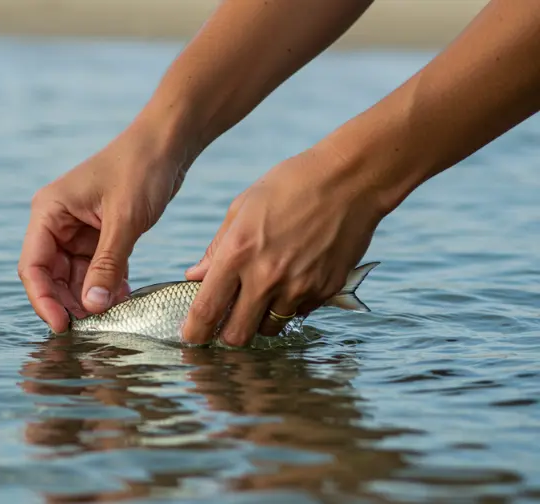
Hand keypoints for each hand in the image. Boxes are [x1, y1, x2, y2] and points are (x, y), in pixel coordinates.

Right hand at [18, 119, 189, 332]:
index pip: (33, 266)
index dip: (44, 300)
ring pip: (75, 275)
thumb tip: (92, 307)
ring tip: (113, 312)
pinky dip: (108, 284)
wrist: (167, 143)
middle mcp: (57, 221)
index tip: (63, 327)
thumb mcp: (124, 221)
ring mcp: (78, 228)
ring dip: (91, 296)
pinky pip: (96, 268)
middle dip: (70, 301)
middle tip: (95, 324)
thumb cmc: (141, 168)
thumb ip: (107, 266)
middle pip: (51, 275)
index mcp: (49, 211)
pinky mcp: (100, 233)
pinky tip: (123, 297)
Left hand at [182, 142, 382, 345]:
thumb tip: (195, 276)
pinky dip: (290, 305)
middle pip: (237, 335)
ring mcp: (299, 287)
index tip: (190, 337)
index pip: (207, 310)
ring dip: (260, 320)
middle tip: (224, 325)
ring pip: (269, 329)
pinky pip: (299, 313)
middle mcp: (267, 277)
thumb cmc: (291, 185)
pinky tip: (294, 277)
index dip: (194, 332)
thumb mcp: (242, 207)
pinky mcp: (325, 291)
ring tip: (263, 294)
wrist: (350, 180)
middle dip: (225, 336)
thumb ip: (217, 247)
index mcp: (238, 253)